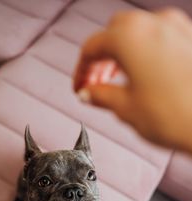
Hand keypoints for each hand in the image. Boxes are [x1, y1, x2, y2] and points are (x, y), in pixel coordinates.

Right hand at [73, 8, 191, 152]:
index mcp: (130, 38)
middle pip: (113, 33)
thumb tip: (88, 93)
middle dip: (100, 58)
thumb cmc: (178, 117)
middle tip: (95, 82)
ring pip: (137, 32)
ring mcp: (177, 29)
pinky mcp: (191, 40)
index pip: (91, 48)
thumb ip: (101, 96)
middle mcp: (154, 25)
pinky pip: (159, 38)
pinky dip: (143, 52)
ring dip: (121, 53)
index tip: (79, 85)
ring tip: (117, 80)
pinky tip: (142, 74)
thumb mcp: (126, 109)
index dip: (80, 70)